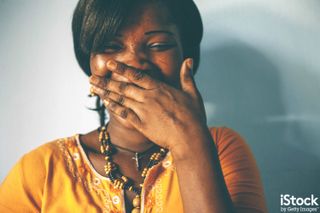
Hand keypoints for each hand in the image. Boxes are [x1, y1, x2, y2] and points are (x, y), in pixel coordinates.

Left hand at [90, 58, 207, 150]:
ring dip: (105, 93)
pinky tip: (106, 103)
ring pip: (121, 99)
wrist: (190, 138)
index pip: (137, 75)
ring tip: (93, 88)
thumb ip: (187, 76)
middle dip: (106, 81)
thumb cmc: (193, 116)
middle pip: (123, 87)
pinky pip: (124, 114)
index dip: (122, 68)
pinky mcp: (141, 124)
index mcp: (159, 88)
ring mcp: (143, 111)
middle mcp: (148, 97)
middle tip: (91, 78)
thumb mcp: (192, 93)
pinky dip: (114, 108)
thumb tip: (188, 60)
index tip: (109, 63)